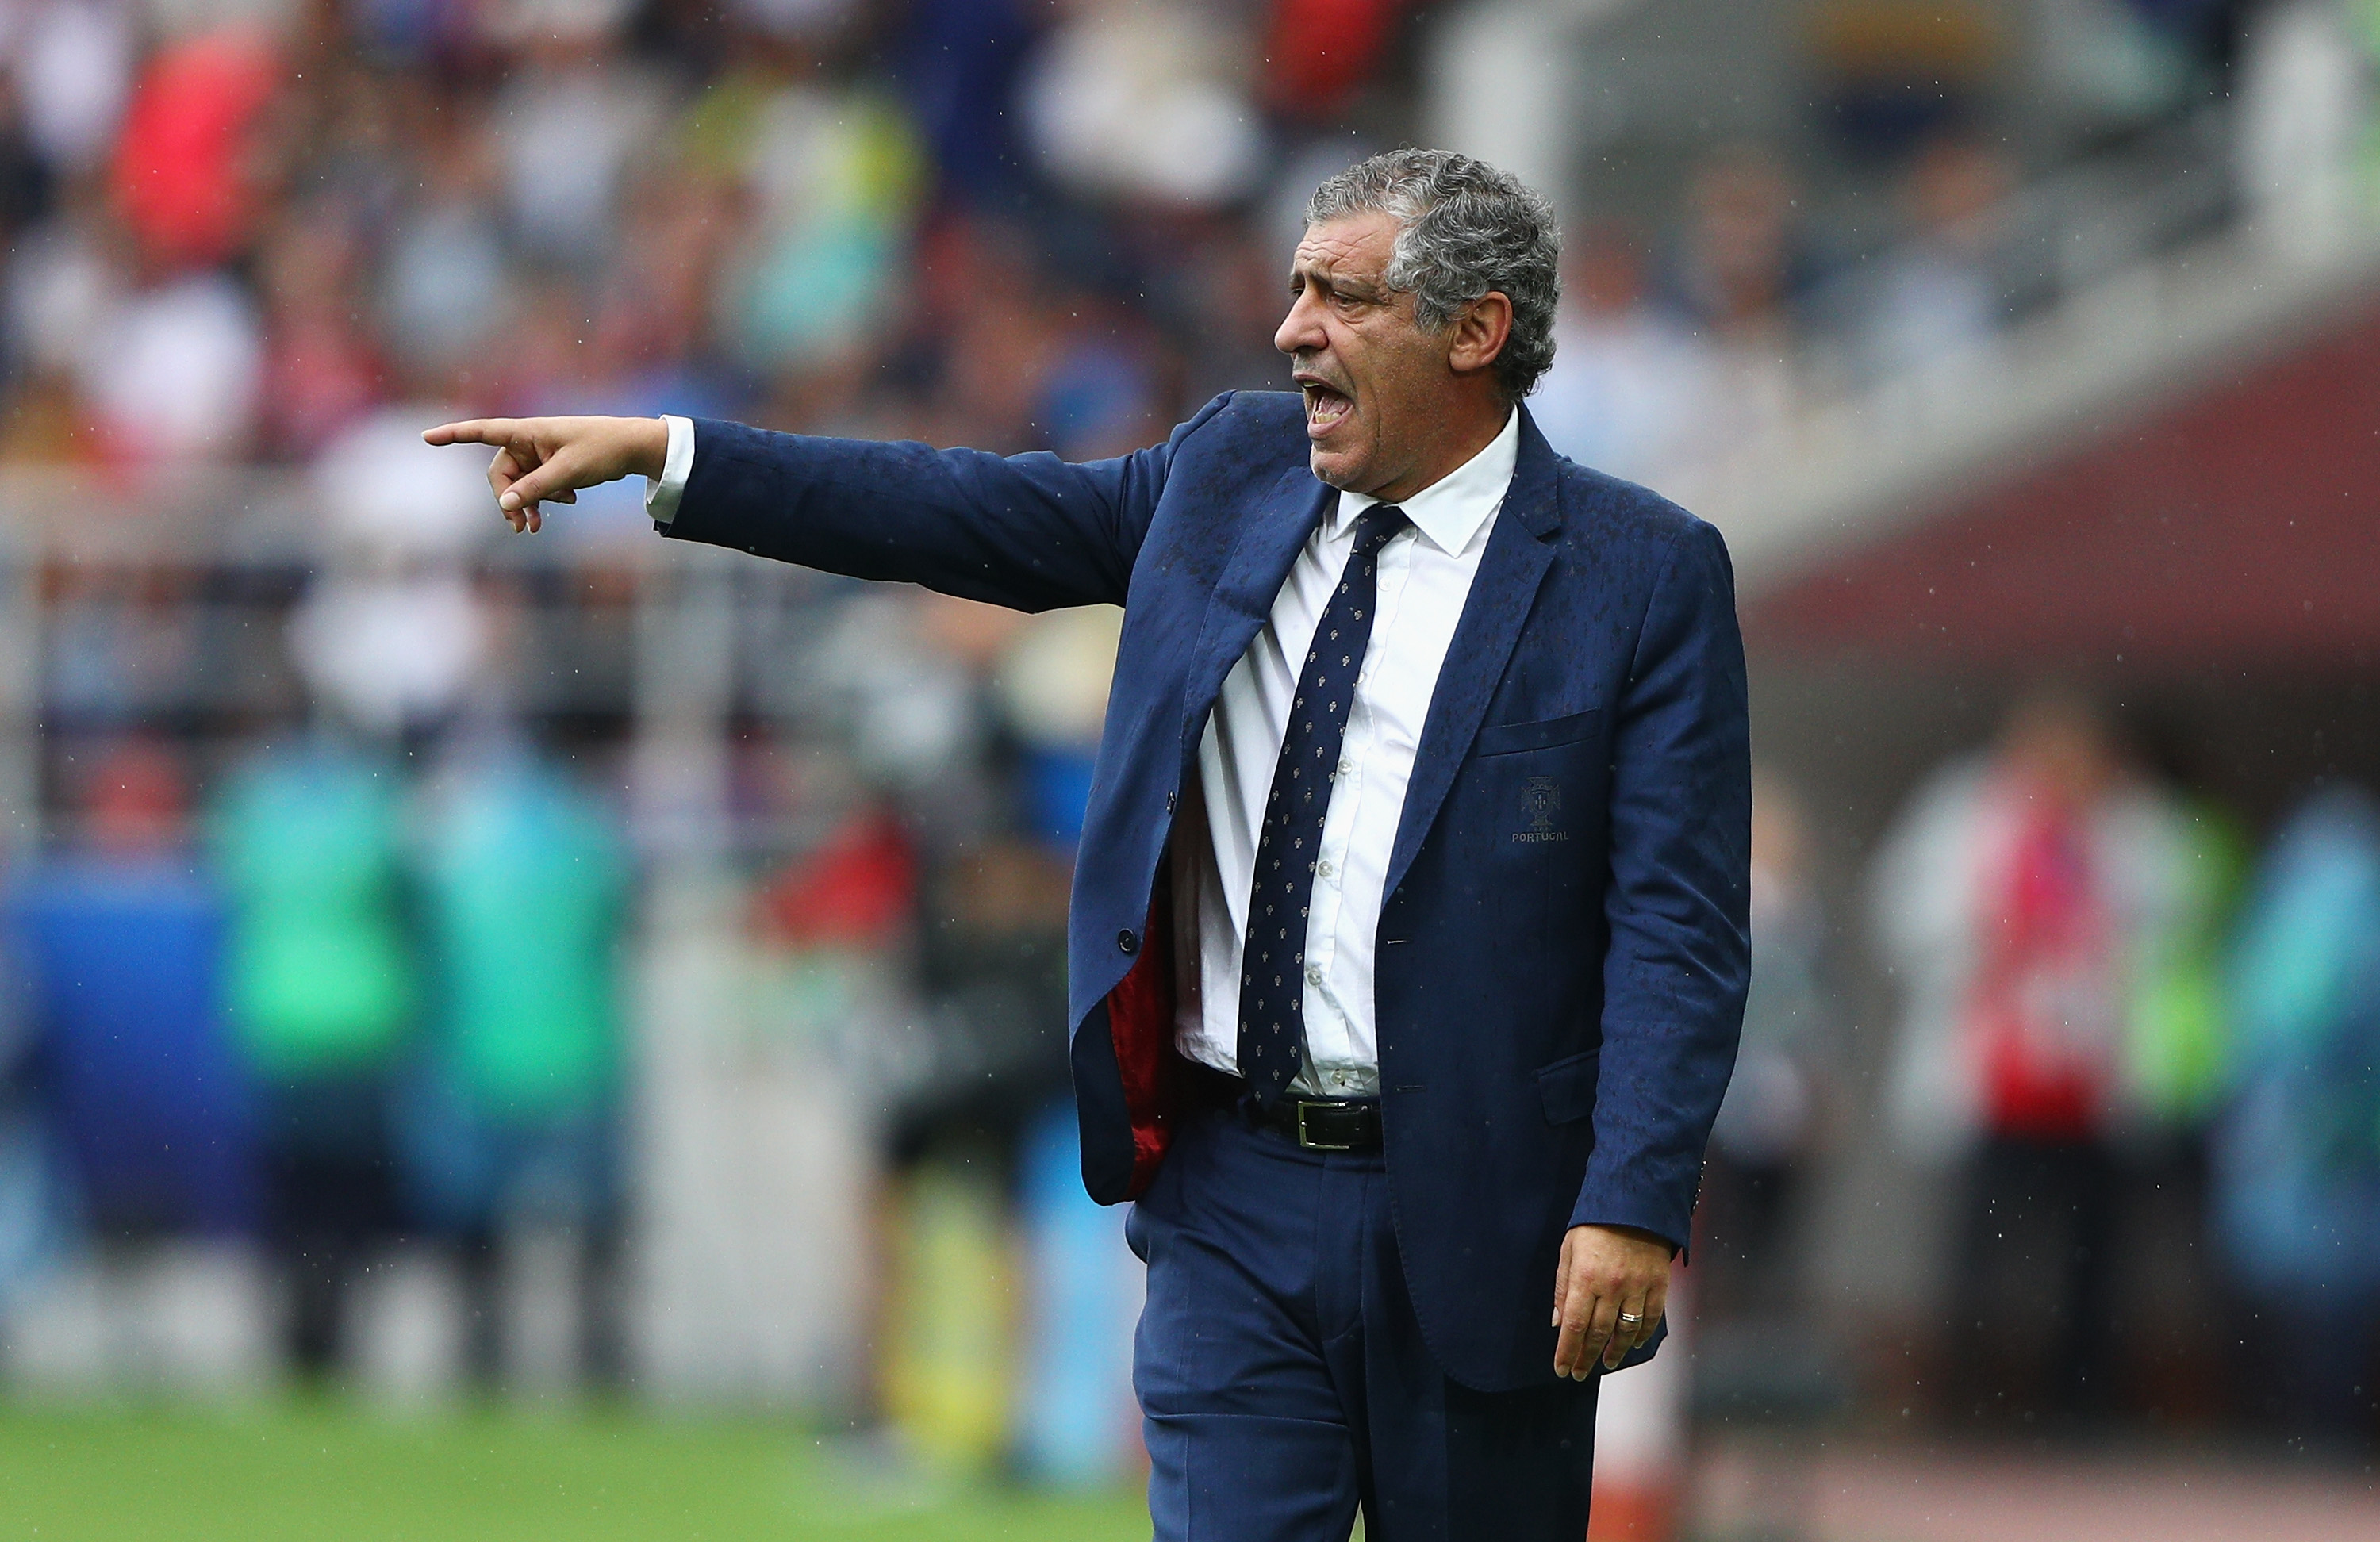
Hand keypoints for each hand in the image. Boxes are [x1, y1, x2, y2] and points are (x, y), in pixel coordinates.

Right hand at [421, 416, 669, 532]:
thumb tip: (505, 505)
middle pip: (501, 474)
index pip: (482, 431)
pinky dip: (547, 497)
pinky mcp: (551, 465)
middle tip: (523, 528)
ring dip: (529, 504)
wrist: (633, 448)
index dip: (453, 435)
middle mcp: (528, 441)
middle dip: (510, 501)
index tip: (426, 437)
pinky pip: (537, 486)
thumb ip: (535, 489)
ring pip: (519, 485)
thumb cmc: (601, 450)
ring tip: (539, 527)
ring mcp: (539, 454)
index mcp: (527, 431)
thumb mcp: (567, 472)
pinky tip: (569, 501)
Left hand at [1551, 1223, 1671, 1379]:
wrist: (1634, 1201)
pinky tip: (1633, 1344)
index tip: (1562, 1369)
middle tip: (1579, 1373)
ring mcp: (1638, 1286)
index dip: (1567, 1351)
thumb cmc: (1595, 1224)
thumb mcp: (1569, 1250)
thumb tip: (1557, 1321)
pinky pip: (1651, 1317)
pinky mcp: (1659, 1283)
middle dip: (1587, 1357)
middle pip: (1599, 1333)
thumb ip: (1563, 1287)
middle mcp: (1612, 1286)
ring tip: (1606, 1363)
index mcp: (1586, 1277)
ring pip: (1626, 1330)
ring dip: (1615, 1351)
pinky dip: (1642, 1335)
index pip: (1574, 1325)